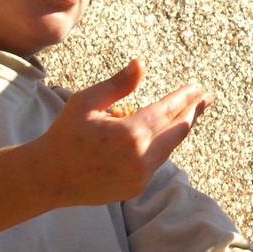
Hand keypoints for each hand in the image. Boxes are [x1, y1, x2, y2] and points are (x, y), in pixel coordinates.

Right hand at [33, 59, 213, 206]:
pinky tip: (165, 134)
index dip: (185, 97)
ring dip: (180, 128)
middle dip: (193, 111)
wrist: (46, 179)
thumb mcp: (86, 103)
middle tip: (207, 97)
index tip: (198, 87)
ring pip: (169, 147)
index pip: (168, 110)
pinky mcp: (136, 188)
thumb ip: (118, 84)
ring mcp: (140, 175)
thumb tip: (141, 63)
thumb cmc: (64, 135)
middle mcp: (141, 157)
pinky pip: (156, 162)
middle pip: (178, 129)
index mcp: (130, 133)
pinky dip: (162, 146)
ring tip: (191, 112)